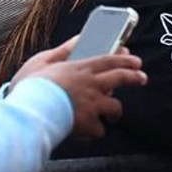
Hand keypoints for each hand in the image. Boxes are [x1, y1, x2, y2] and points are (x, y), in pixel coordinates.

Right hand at [13, 37, 145, 139]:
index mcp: (80, 68)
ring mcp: (93, 105)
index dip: (125, 59)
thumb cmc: (31, 86)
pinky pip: (99, 130)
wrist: (29, 113)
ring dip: (114, 112)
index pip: (109, 60)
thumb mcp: (42, 60)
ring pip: (115, 107)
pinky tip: (87, 132)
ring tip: (112, 116)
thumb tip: (78, 39)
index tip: (135, 60)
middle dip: (134, 78)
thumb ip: (63, 51)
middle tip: (142, 78)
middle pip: (120, 78)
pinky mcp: (89, 125)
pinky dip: (93, 131)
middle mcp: (91, 85)